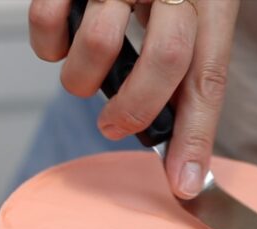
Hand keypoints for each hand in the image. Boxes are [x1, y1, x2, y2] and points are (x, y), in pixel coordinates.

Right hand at [28, 0, 240, 198]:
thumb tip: (179, 157)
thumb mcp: (194, 9)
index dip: (197, 135)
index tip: (184, 184)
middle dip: (135, 111)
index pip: (209, 73)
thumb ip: (187, 69)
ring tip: (85, 77)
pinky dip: (47, 46)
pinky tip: (60, 42)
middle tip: (115, 127)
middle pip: (164, 59)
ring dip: (83, 80)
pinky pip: (48, 20)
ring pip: (99, 43)